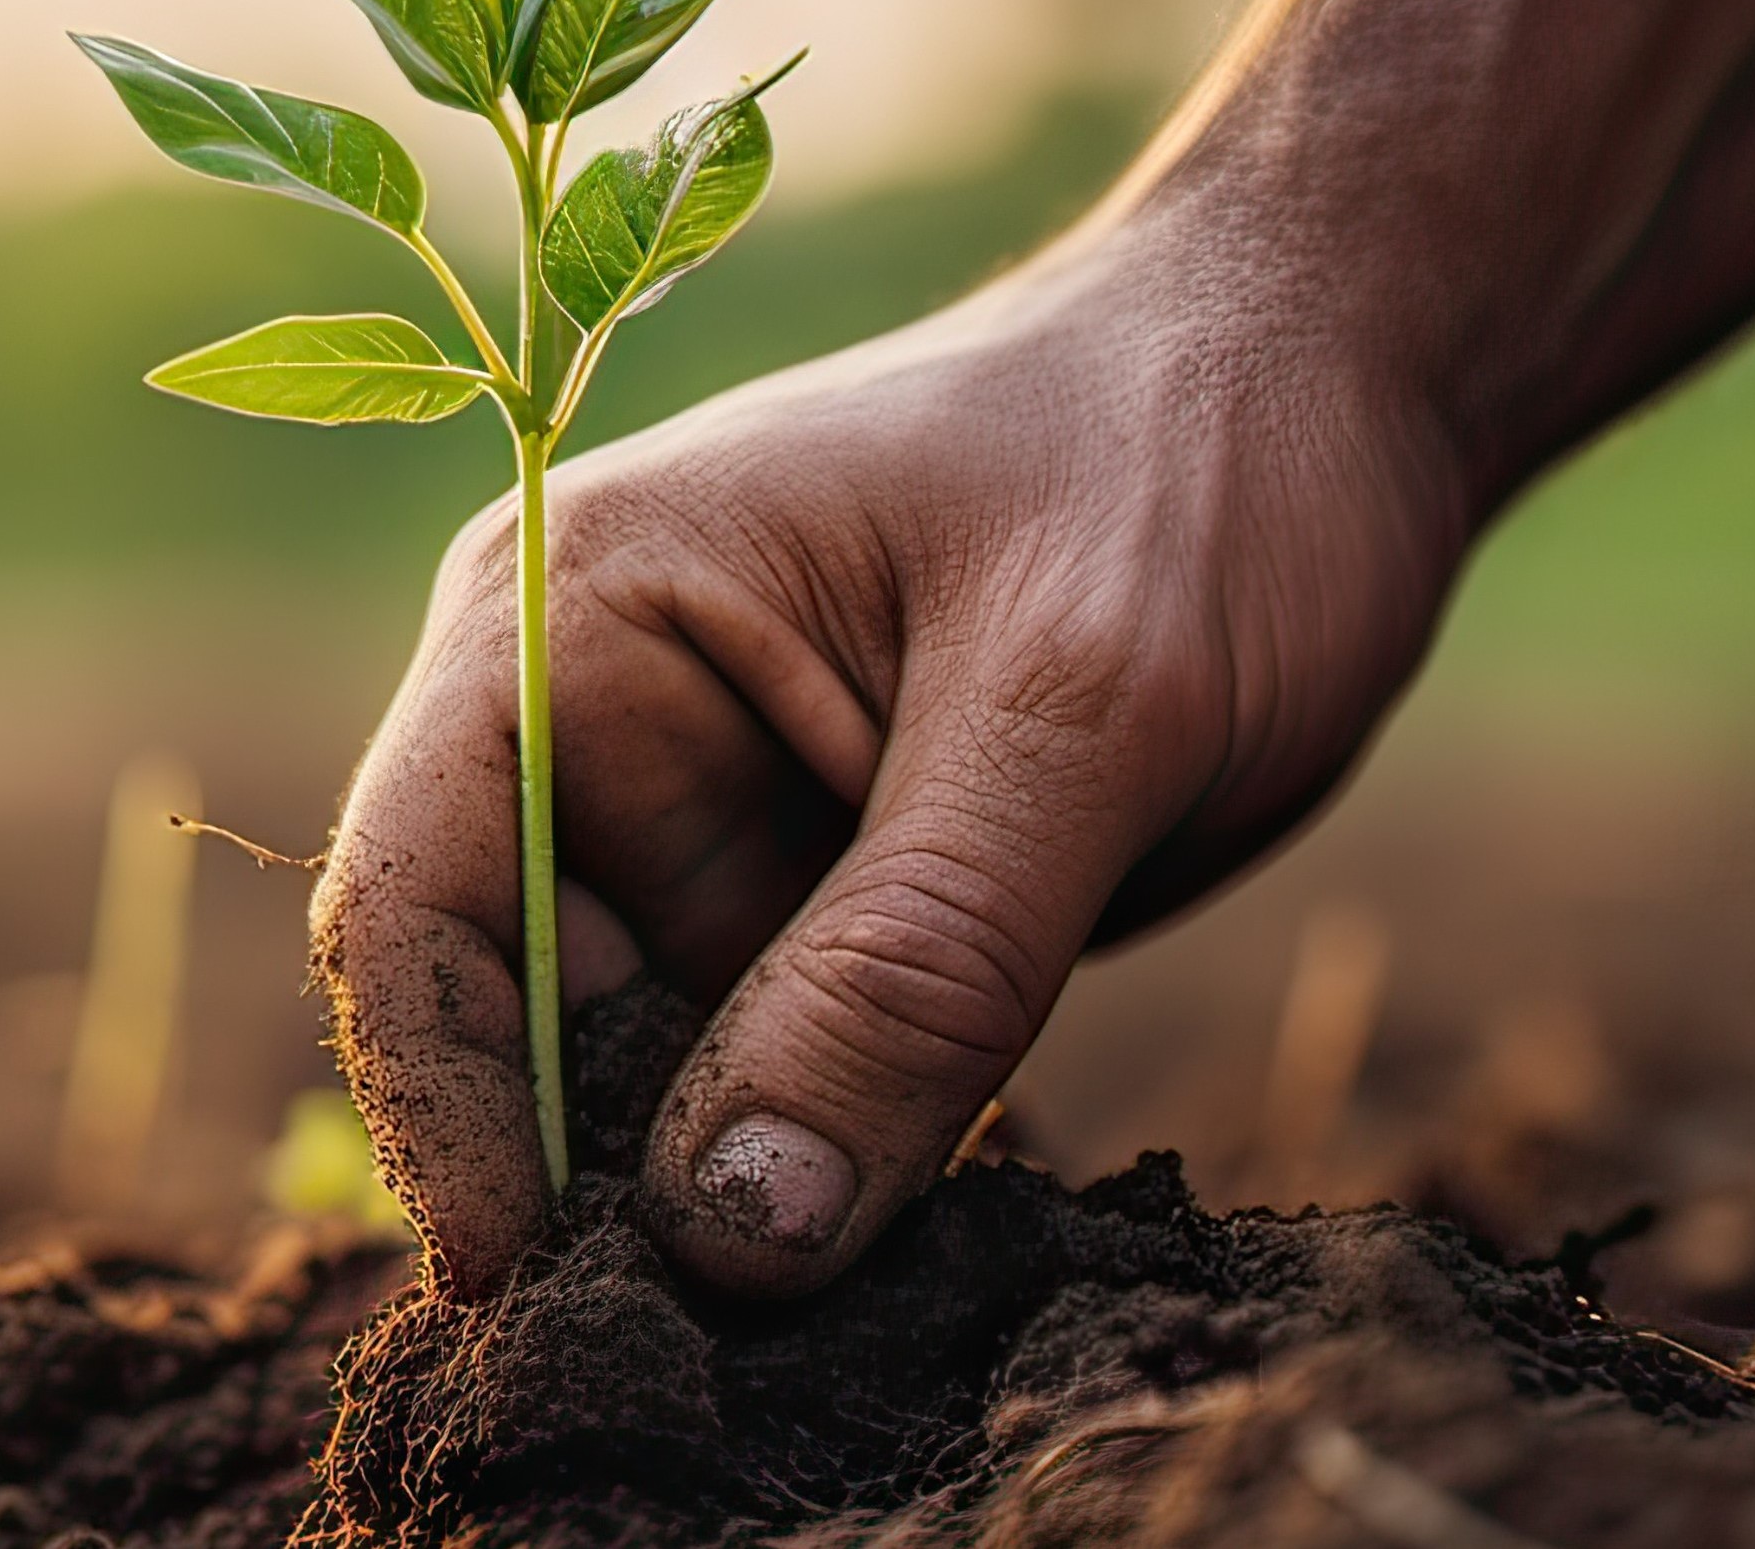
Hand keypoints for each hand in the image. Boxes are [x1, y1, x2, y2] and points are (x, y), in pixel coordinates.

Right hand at [314, 230, 1473, 1297]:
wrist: (1341, 384)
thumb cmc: (1196, 459)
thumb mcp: (1081, 709)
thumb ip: (909, 968)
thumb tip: (735, 1233)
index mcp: (572, 621)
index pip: (413, 903)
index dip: (442, 1111)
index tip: (534, 1292)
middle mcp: (599, 738)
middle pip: (519, 1031)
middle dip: (598, 1203)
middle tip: (707, 1368)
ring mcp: (715, 835)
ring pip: (653, 1096)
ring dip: (727, 1215)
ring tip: (825, 1332)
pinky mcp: (828, 918)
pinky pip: (783, 1098)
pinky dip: (831, 1187)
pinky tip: (904, 1266)